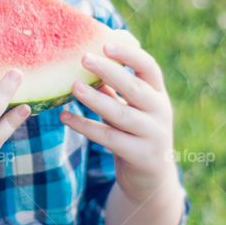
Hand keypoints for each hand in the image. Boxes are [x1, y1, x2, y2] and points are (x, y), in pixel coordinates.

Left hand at [61, 40, 181, 205]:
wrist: (151, 180)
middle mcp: (160, 112)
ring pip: (121, 114)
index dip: (129, 54)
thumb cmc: (134, 134)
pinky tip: (65, 117)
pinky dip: (86, 126)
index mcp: (158, 94)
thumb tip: (87, 59)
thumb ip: (114, 88)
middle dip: (109, 71)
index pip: (149, 67)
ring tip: (73, 86)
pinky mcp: (141, 156)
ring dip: (95, 99)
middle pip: (134, 87)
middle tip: (84, 58)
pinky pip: (109, 138)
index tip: (106, 44)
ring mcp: (153, 135)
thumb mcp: (129, 108)